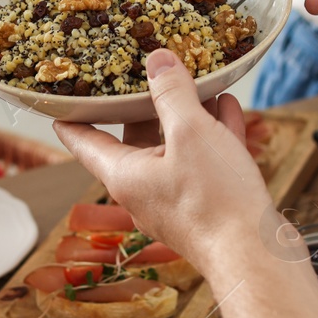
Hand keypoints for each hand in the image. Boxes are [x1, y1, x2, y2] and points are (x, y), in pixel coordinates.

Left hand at [53, 50, 269, 270]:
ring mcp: (177, 198)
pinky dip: (213, 130)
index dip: (71, 113)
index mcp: (124, 174)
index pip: (83, 140)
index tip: (62, 92)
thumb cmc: (214, 200)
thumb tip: (157, 60)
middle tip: (143, 68)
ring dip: (185, 112)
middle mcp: (144, 188)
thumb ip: (172, 92)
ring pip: (175, 145)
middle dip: (144, 102)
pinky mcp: (207, 203)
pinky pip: (204, 159)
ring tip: (194, 79)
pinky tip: (227, 105)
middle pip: (135, 136)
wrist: (255, 257)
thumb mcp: (191, 132)